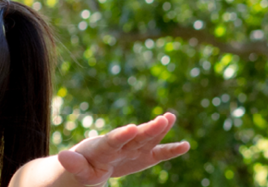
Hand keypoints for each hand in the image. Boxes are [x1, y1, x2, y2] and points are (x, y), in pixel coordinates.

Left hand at [55, 113, 190, 185]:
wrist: (91, 165)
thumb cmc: (83, 168)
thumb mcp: (77, 170)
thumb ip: (74, 164)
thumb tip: (61, 155)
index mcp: (102, 147)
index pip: (113, 141)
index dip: (121, 135)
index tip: (132, 128)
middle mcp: (121, 143)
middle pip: (136, 137)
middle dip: (149, 129)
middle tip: (163, 119)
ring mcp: (134, 148)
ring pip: (148, 139)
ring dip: (159, 129)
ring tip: (170, 117)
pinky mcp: (145, 156)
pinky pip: (160, 153)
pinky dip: (171, 150)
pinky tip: (186, 146)